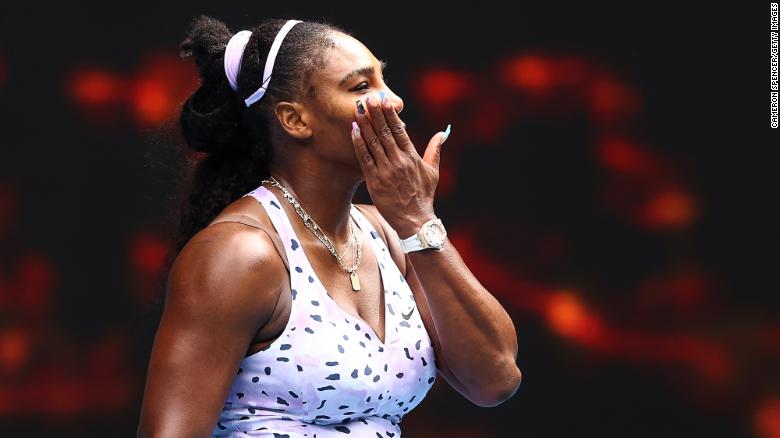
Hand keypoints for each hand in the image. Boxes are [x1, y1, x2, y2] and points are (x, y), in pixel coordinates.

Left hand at [351, 92, 450, 237]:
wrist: (415, 220)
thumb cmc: (424, 196)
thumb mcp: (433, 171)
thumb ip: (435, 149)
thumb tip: (443, 132)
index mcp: (412, 156)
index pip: (399, 130)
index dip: (390, 114)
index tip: (383, 100)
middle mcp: (399, 160)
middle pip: (384, 132)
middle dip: (375, 113)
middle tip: (367, 98)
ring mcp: (386, 170)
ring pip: (373, 142)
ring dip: (365, 124)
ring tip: (357, 109)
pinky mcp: (375, 181)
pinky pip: (365, 158)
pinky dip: (358, 143)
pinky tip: (353, 130)